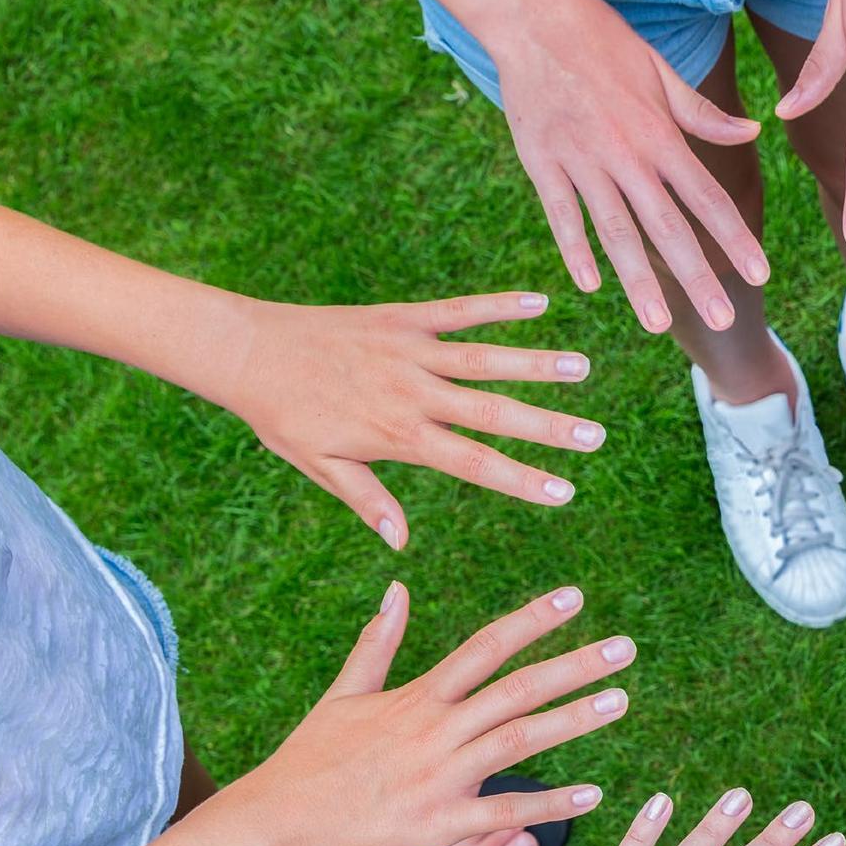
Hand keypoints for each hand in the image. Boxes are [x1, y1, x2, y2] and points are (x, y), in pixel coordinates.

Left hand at [222, 291, 600, 546]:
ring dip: (537, 363)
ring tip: (584, 368)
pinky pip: (459, 311)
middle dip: (548, 427)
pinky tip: (540, 302)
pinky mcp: (402, 317)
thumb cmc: (283, 417)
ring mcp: (411, 350)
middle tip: (596, 437)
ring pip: (486, 358)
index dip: (521, 479)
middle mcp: (413, 392)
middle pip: (493, 412)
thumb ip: (368, 500)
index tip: (565, 493)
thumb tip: (402, 543)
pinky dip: (499, 305)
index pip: (472, 463)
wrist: (249, 351)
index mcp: (398, 436)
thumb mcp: (321, 467)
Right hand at [223, 582, 633, 845]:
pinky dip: (552, 805)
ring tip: (620, 700)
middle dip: (574, 665)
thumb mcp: (344, 692)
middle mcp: (436, 731)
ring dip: (575, 720)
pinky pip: (507, 813)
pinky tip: (594, 794)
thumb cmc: (310, 757)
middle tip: (626, 648)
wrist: (279, 822)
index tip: (574, 598)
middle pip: (518, 689)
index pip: (486, 646)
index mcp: (417, 697)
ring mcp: (441, 779)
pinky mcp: (440, 825)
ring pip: (521, 741)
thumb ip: (379, 641)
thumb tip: (397, 587)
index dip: (532, 620)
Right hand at [494, 0, 768, 332]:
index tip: (759, 273)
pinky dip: (575, 251)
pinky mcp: (544, 165)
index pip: (708, 196)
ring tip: (659, 324)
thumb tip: (752, 130)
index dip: (735, 237)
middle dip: (698, 276)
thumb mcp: (659, 70)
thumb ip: (701, 112)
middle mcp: (627, 155)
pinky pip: (563, 216)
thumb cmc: (602, 41)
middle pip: (669, 227)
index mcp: (660, 135)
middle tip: (723, 319)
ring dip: (640, 281)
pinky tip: (590, 286)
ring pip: (617, 233)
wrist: (536, 18)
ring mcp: (583, 163)